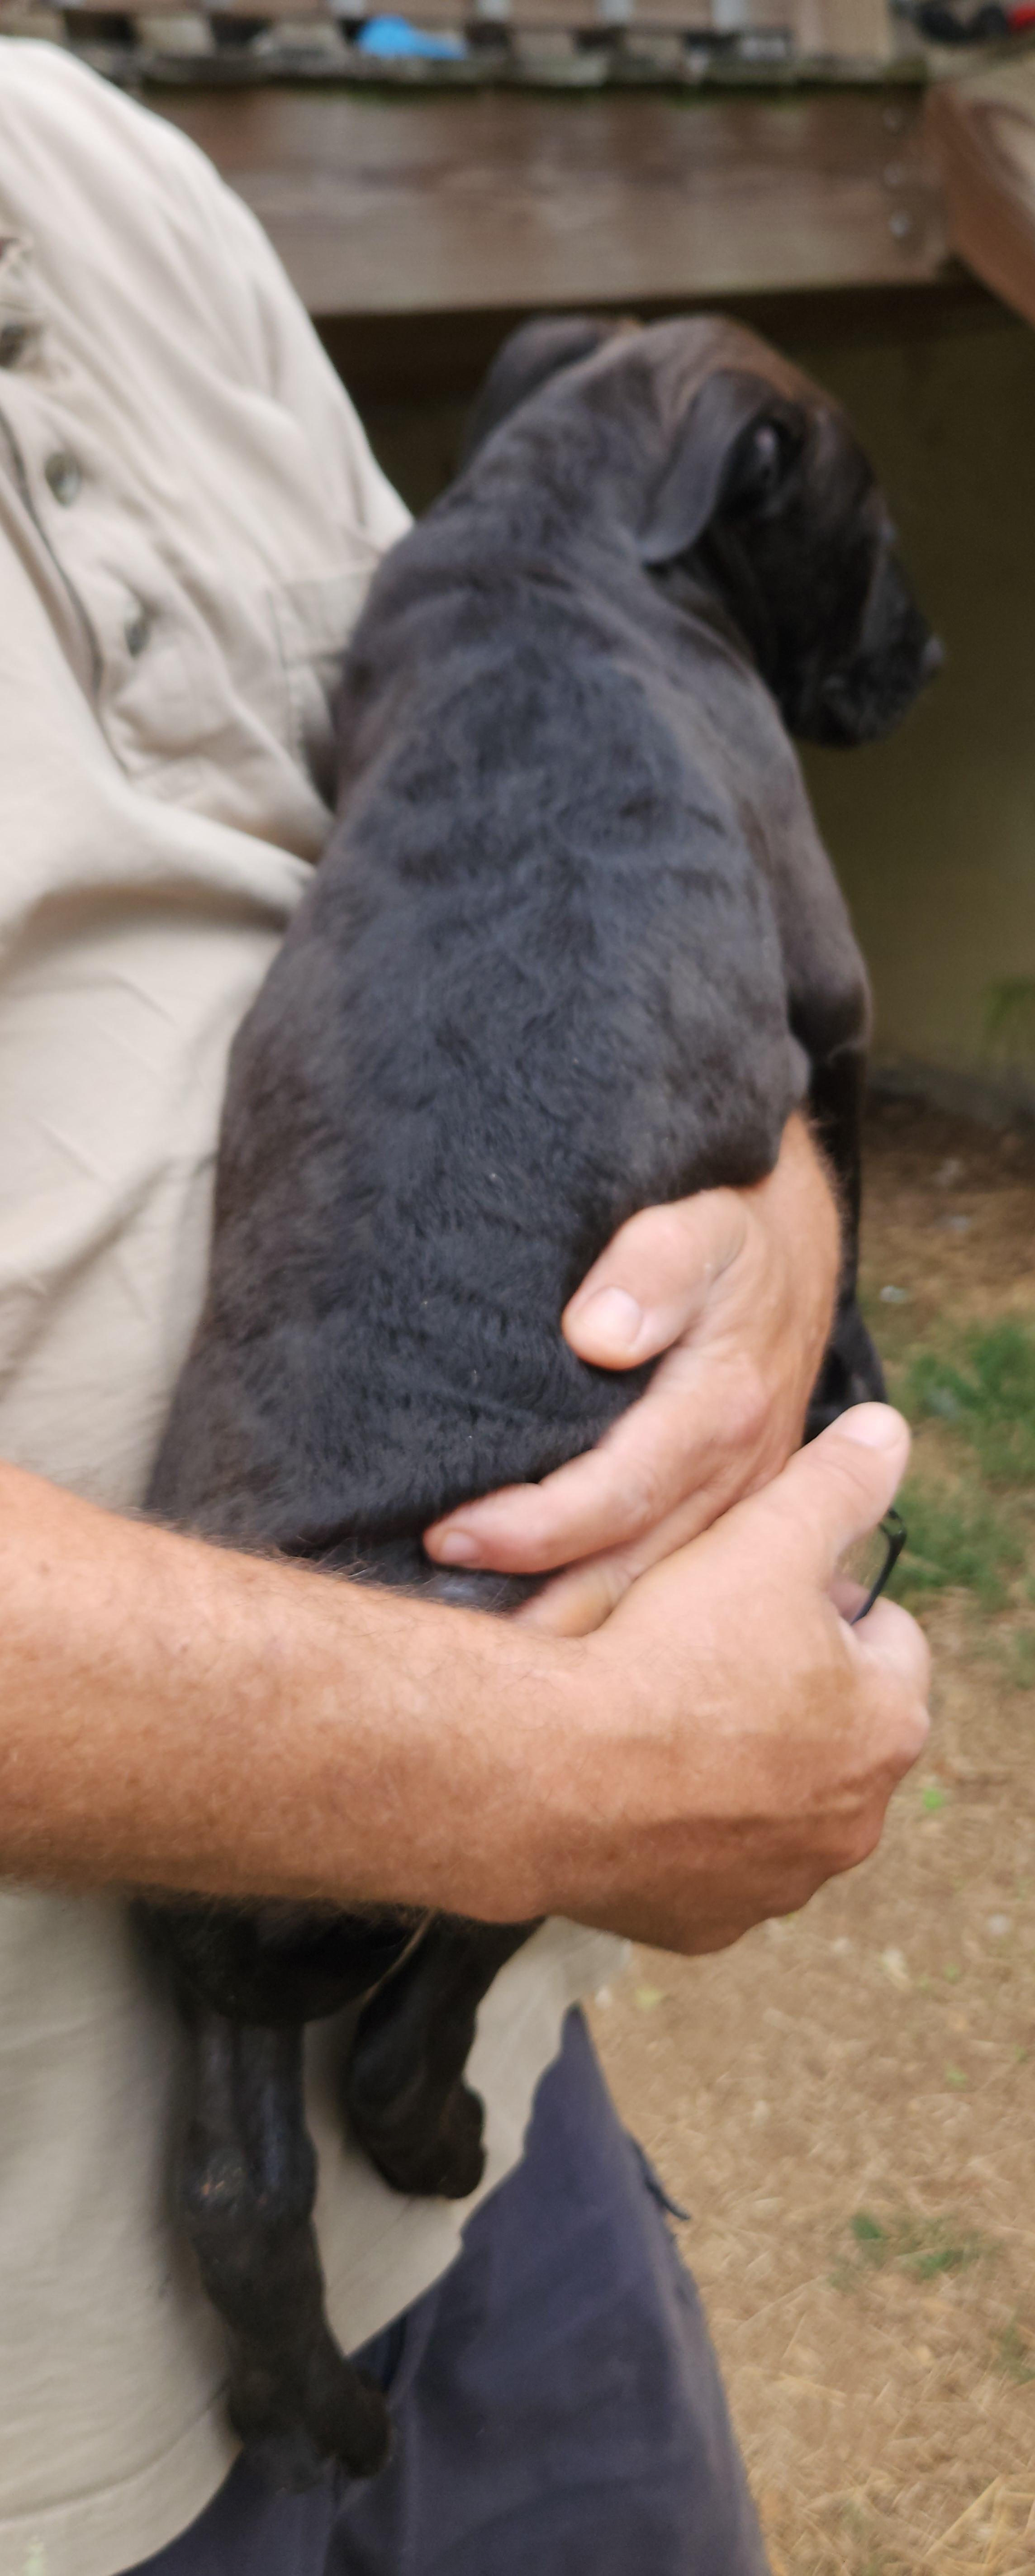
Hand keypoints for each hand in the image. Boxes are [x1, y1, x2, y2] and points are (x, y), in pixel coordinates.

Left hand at [425, 1112, 839, 1633]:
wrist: (792, 1255)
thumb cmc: (725, 1235)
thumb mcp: (698, 1225)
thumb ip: (654, 1267)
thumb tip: (599, 1334)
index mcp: (725, 1408)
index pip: (618, 1491)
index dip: (532, 1527)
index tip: (447, 1535)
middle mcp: (740, 1476)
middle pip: (630, 1569)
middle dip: (534, 1607)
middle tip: (436, 1638)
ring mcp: (738, 1510)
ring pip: (651, 1597)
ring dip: (568, 1638)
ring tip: (475, 1672)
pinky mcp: (728, 1523)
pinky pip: (666, 1589)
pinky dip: (607, 1628)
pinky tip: (541, 1656)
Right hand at [528, 1404, 928, 1952]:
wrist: (552, 1773)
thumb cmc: (669, 1651)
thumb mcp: (765, 1535)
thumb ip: (837, 1483)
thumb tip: (891, 1434)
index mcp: (887, 1724)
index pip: (883, 1638)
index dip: (817, 1599)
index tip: (753, 1588)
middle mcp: (854, 1822)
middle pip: (828, 1726)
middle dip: (782, 1688)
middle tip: (700, 1647)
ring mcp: (778, 1884)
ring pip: (768, 1801)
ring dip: (732, 1762)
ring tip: (658, 1710)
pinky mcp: (703, 1924)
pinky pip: (701, 1865)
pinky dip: (676, 1829)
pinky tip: (629, 1784)